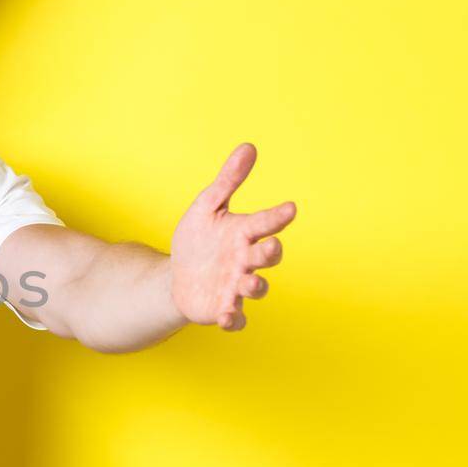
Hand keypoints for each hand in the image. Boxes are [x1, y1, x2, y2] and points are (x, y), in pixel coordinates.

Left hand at [169, 143, 295, 331]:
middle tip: (271, 247)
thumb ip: (228, 180)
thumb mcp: (208, 206)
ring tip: (248, 283)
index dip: (277, 217)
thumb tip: (249, 146)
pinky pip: (235, 319)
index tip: (290, 208)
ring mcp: (236, 286)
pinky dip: (233, 320)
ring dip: (254, 287)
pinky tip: (225, 316)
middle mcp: (245, 261)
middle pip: (266, 258)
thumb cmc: (199, 240)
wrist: (177, 275)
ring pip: (254, 289)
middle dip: (270, 254)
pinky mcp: (224, 309)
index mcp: (244, 233)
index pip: (265, 223)